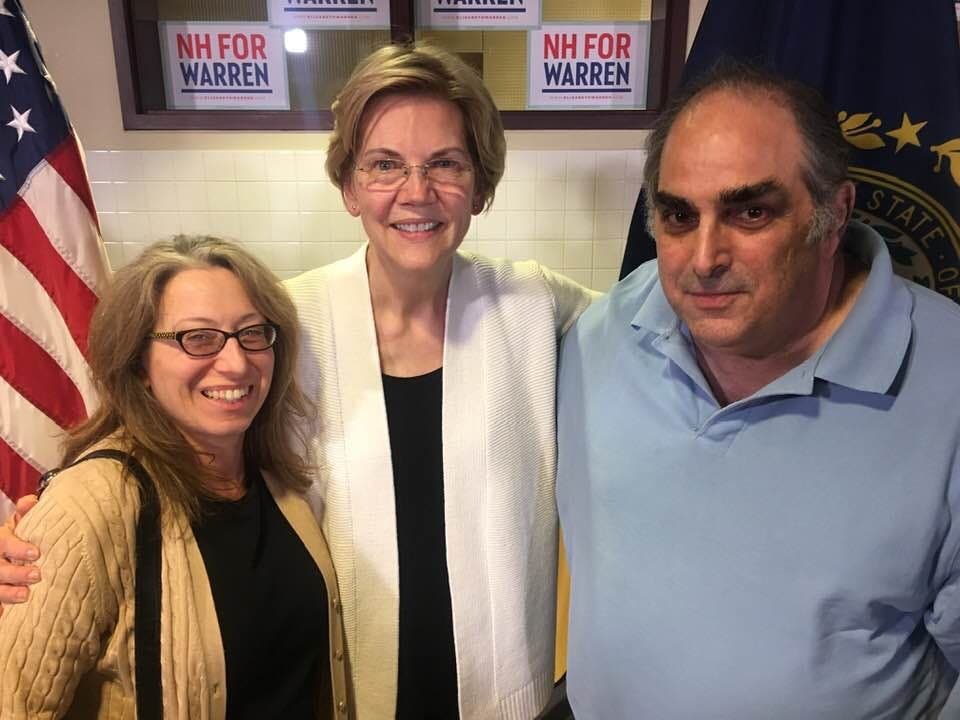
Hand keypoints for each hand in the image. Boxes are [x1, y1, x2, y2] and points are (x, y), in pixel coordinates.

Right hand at [0, 495, 40, 613]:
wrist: (0, 551)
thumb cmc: (10, 539)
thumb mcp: (15, 525)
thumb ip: (24, 514)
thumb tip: (31, 501)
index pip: (4, 543)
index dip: (18, 548)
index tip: (36, 553)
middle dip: (15, 573)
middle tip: (36, 575)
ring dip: (7, 593)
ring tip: (25, 596)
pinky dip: (0, 609)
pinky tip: (6, 616)